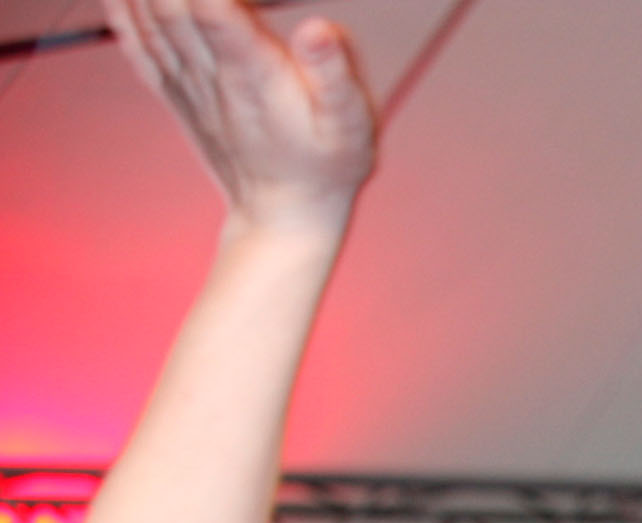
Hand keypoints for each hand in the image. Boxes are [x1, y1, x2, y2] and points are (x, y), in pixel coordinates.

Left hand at [110, 0, 375, 241]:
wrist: (285, 215)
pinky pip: (136, 44)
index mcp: (254, 73)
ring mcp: (186, 82)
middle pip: (171, 4)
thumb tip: (317, 28)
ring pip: (148, 18)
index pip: (211, 8)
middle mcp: (211, 73)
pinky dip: (121, 13)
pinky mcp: (175, 91)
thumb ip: (335, 73)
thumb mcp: (351, 126)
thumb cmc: (326, 167)